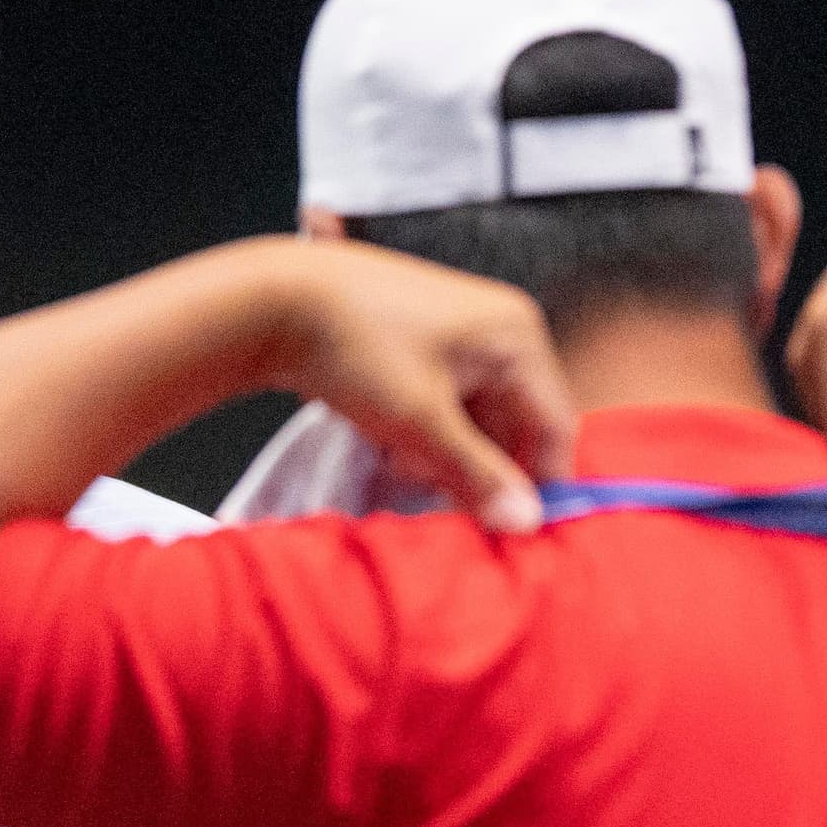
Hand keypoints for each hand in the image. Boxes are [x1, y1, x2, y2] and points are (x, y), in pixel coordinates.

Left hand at [263, 238, 576, 533]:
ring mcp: (464, 331)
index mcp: (518, 336)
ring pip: (478, 418)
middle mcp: (502, 327)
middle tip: (432, 490)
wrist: (271, 297)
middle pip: (516, 424)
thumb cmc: (357, 350)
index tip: (512, 528)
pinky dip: (426, 430)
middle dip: (477, 466)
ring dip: (446, 453)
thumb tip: (527, 524)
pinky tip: (389, 441)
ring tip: (398, 459)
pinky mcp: (427, 340)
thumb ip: (478, 476)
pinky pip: (448, 401)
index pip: (555, 425)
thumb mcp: (420, 423)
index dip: (539, 482)